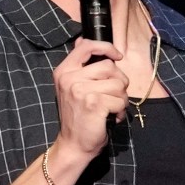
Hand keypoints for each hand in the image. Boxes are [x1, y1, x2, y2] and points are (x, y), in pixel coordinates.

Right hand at [53, 37, 128, 156]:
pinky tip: (111, 117)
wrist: (73, 144)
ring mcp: (80, 90)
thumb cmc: (77, 116)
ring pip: (119, 84)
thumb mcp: (72, 86)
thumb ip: (80, 65)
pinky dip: (120, 111)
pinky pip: (120, 100)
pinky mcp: (93, 103)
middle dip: (119, 82)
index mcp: (64, 71)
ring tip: (111, 108)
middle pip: (110, 66)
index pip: (87, 46)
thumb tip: (82, 40)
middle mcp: (69, 78)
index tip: (118, 56)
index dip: (106, 48)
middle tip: (112, 97)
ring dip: (121, 99)